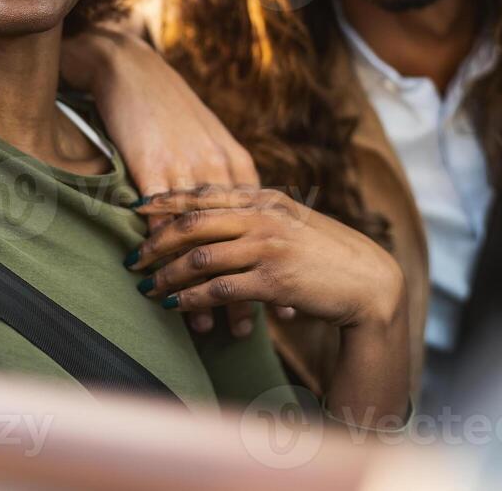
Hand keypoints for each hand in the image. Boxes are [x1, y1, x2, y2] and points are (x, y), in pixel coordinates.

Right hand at [62, 28, 293, 333]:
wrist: (130, 68)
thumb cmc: (166, 104)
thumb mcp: (205, 136)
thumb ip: (220, 174)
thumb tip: (234, 213)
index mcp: (236, 163)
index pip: (262, 229)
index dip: (272, 267)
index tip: (285, 303)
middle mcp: (219, 171)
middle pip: (240, 243)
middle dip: (247, 288)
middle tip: (252, 330)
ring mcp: (187, 171)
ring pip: (205, 243)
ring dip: (210, 287)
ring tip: (215, 328)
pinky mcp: (153, 171)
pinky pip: (164, 227)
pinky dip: (170, 266)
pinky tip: (170, 292)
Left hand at [131, 186, 410, 419]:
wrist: (369, 283)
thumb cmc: (326, 255)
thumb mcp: (292, 222)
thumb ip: (257, 215)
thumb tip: (215, 217)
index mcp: (265, 198)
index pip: (203, 195)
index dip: (165, 202)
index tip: (135, 209)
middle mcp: (263, 217)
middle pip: (192, 223)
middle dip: (156, 241)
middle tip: (132, 256)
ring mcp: (268, 248)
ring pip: (200, 258)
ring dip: (167, 275)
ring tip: (148, 287)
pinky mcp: (274, 282)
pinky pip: (219, 290)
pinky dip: (192, 299)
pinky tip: (177, 306)